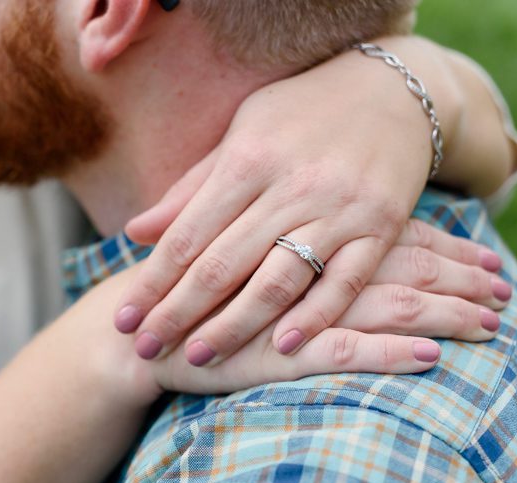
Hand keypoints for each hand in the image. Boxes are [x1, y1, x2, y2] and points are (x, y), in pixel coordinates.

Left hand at [111, 42, 504, 365]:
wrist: (393, 89)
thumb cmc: (298, 116)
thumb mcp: (238, 137)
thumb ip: (189, 191)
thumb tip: (133, 234)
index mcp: (245, 161)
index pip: (186, 236)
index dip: (151, 283)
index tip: (123, 320)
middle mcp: (289, 186)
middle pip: (222, 265)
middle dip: (177, 313)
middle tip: (144, 349)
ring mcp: (338, 208)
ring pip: (277, 281)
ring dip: (233, 327)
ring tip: (196, 358)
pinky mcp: (382, 225)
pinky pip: (345, 281)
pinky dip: (314, 317)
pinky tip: (281, 348)